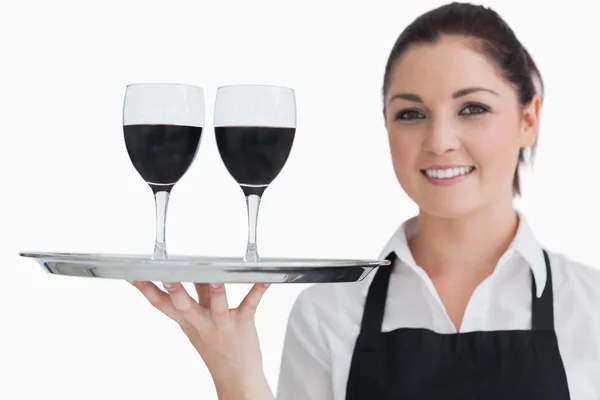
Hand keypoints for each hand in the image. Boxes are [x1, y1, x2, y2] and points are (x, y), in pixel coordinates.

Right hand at [130, 280, 272, 399]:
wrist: (235, 377)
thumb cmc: (216, 346)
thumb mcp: (198, 323)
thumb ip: (197, 295)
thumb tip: (195, 270)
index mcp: (187, 321)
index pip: (162, 305)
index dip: (146, 290)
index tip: (133, 275)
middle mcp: (201, 323)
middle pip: (184, 306)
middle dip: (175, 292)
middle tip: (168, 277)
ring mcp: (222, 325)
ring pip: (216, 306)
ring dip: (216, 292)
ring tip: (215, 278)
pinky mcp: (243, 324)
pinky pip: (250, 305)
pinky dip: (258, 291)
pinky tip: (265, 280)